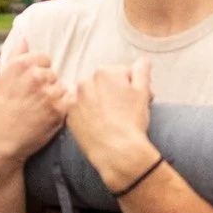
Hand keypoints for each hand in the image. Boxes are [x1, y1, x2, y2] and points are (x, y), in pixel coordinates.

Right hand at [0, 47, 69, 178]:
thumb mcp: (1, 77)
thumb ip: (15, 55)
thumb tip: (23, 37)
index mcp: (21, 64)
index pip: (44, 59)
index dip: (38, 73)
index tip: (30, 87)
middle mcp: (36, 75)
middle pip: (53, 75)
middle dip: (46, 87)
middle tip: (32, 102)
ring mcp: (49, 92)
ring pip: (61, 89)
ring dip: (54, 99)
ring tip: (38, 112)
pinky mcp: (59, 109)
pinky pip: (68, 103)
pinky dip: (60, 111)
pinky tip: (46, 118)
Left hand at [64, 56, 158, 194]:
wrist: (117, 151)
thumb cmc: (131, 122)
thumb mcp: (143, 92)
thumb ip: (142, 72)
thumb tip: (143, 61)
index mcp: (105, 73)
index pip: (121, 73)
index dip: (132, 86)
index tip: (136, 99)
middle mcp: (86, 82)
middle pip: (104, 83)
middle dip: (114, 92)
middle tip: (125, 109)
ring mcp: (74, 99)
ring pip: (90, 95)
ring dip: (99, 101)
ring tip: (111, 118)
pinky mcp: (69, 115)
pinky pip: (79, 109)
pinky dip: (87, 113)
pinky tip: (99, 124)